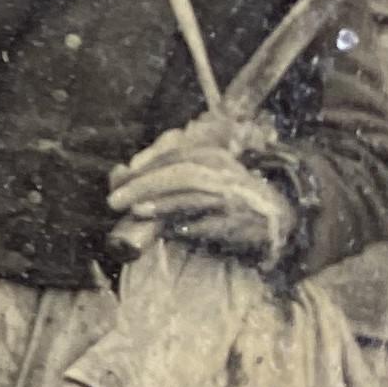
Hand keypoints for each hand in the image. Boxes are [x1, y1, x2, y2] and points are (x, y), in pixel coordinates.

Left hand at [107, 123, 294, 263]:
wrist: (271, 218)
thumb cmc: (223, 198)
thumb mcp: (195, 178)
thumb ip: (160, 175)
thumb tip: (116, 175)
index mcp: (211, 157)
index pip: (174, 156)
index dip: (144, 166)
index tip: (119, 179)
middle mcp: (222, 173)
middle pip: (181, 173)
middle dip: (145, 185)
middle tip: (116, 200)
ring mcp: (232, 197)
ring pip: (196, 195)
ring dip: (165, 203)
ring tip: (138, 210)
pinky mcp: (238, 222)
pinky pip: (212, 223)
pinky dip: (193, 227)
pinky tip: (174, 230)